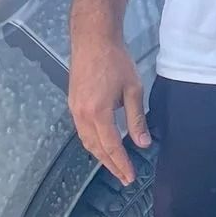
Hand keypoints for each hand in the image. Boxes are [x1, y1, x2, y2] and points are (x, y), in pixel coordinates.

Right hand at [68, 30, 150, 184]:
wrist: (92, 39)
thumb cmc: (115, 60)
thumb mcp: (133, 89)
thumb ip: (136, 119)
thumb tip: (143, 144)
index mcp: (98, 112)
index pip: (111, 146)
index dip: (121, 164)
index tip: (130, 177)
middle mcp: (82, 115)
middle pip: (96, 148)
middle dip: (110, 165)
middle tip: (124, 177)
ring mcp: (74, 109)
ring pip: (87, 141)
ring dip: (100, 156)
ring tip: (114, 165)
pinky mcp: (73, 103)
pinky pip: (82, 131)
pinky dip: (92, 142)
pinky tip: (102, 144)